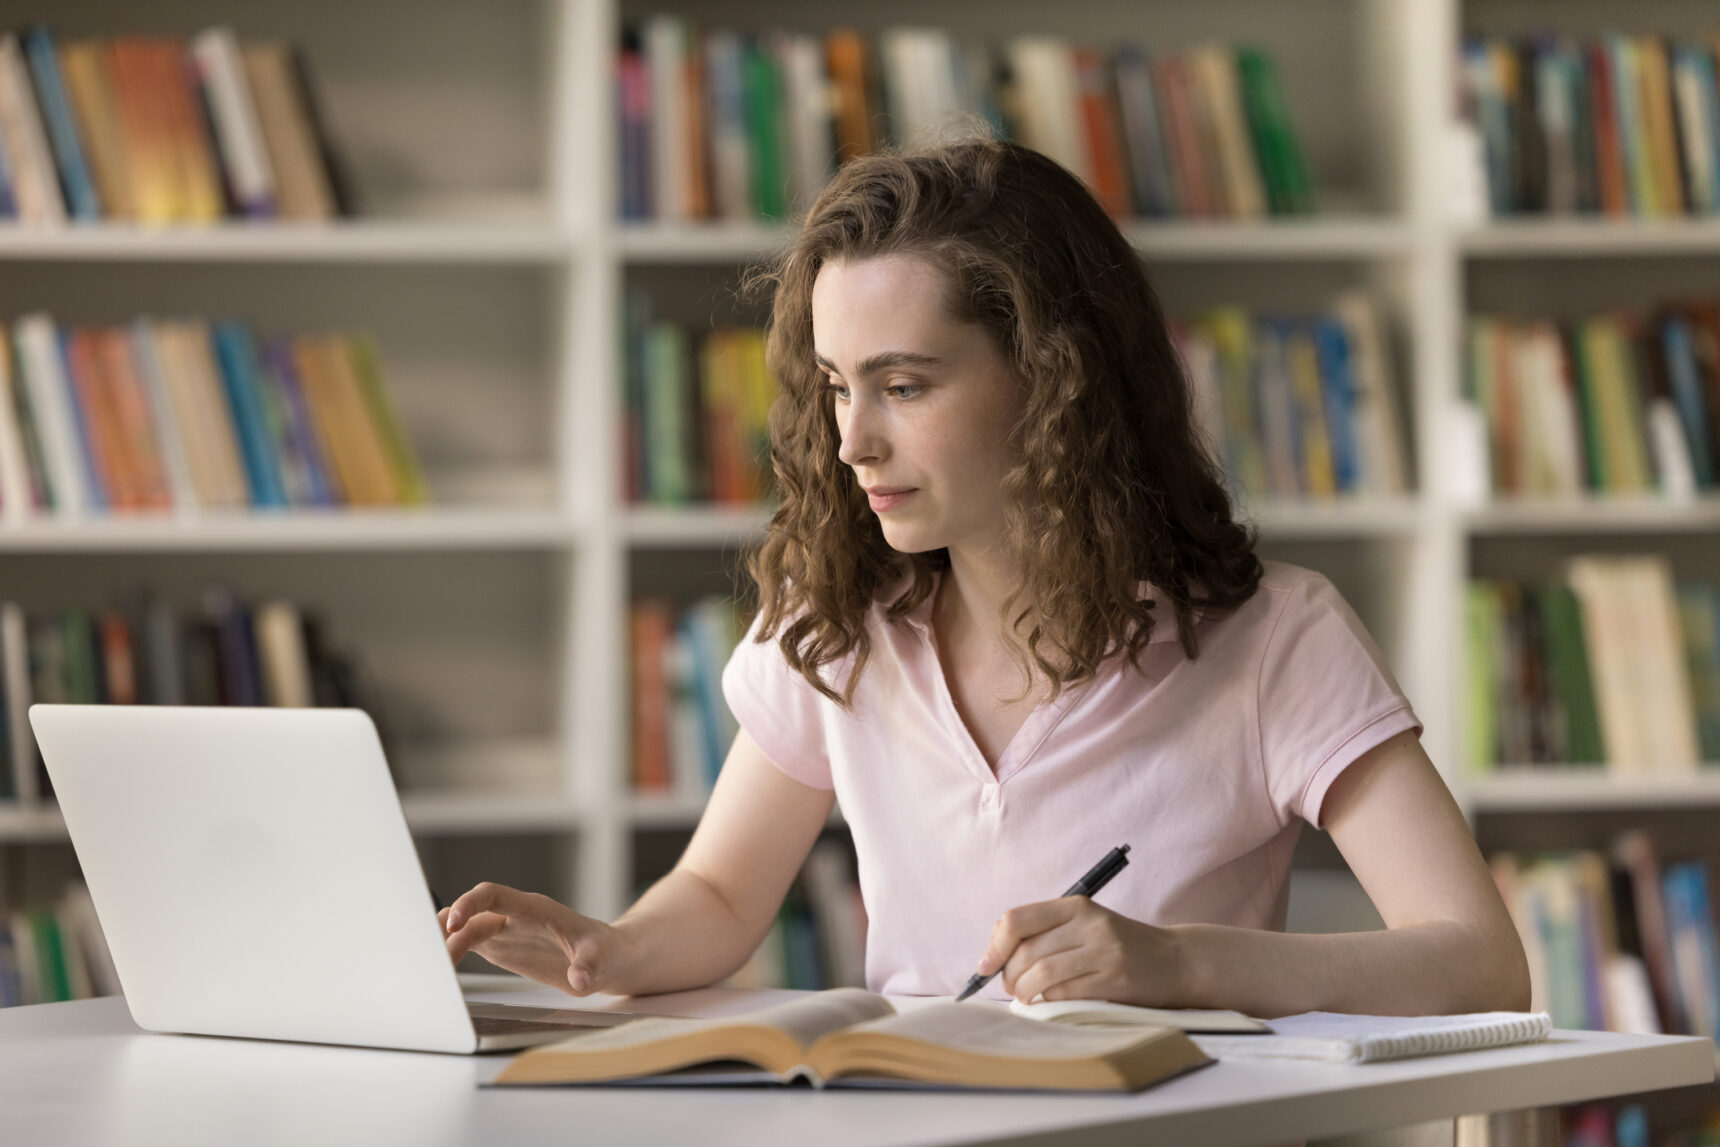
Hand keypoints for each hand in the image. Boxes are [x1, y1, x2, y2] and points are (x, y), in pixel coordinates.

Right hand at [440, 882, 625, 996]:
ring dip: (445, 942)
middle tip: (433, 956)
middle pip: (471, 913)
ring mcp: (506, 931)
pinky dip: (451, 953)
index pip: (494, 894)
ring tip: (431, 967)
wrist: (607, 958)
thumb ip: (589, 966)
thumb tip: (580, 979)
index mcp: (535, 909)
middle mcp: (515, 916)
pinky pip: (469, 943)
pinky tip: (438, 969)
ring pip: (465, 928)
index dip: (470, 903)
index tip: (453, 922)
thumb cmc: (606, 951)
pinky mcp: (502, 947)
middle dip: (448, 928)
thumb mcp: (602, 958)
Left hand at [976, 896, 1187, 1005]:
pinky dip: (1049, 1002)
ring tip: (1026, 998)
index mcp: (1076, 905)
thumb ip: (1046, 932)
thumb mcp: (1085, 925)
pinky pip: (1066, 994)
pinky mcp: (1114, 980)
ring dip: (1025, 992)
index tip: (985, 966)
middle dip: (1009, 975)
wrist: (1175, 961)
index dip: (994, 946)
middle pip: (1026, 951)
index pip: (1017, 920)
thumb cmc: (1119, 945)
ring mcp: (1104, 951)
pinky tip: (1050, 1003)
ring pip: (1042, 973)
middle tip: (1011, 988)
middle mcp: (1090, 923)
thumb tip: (993, 954)